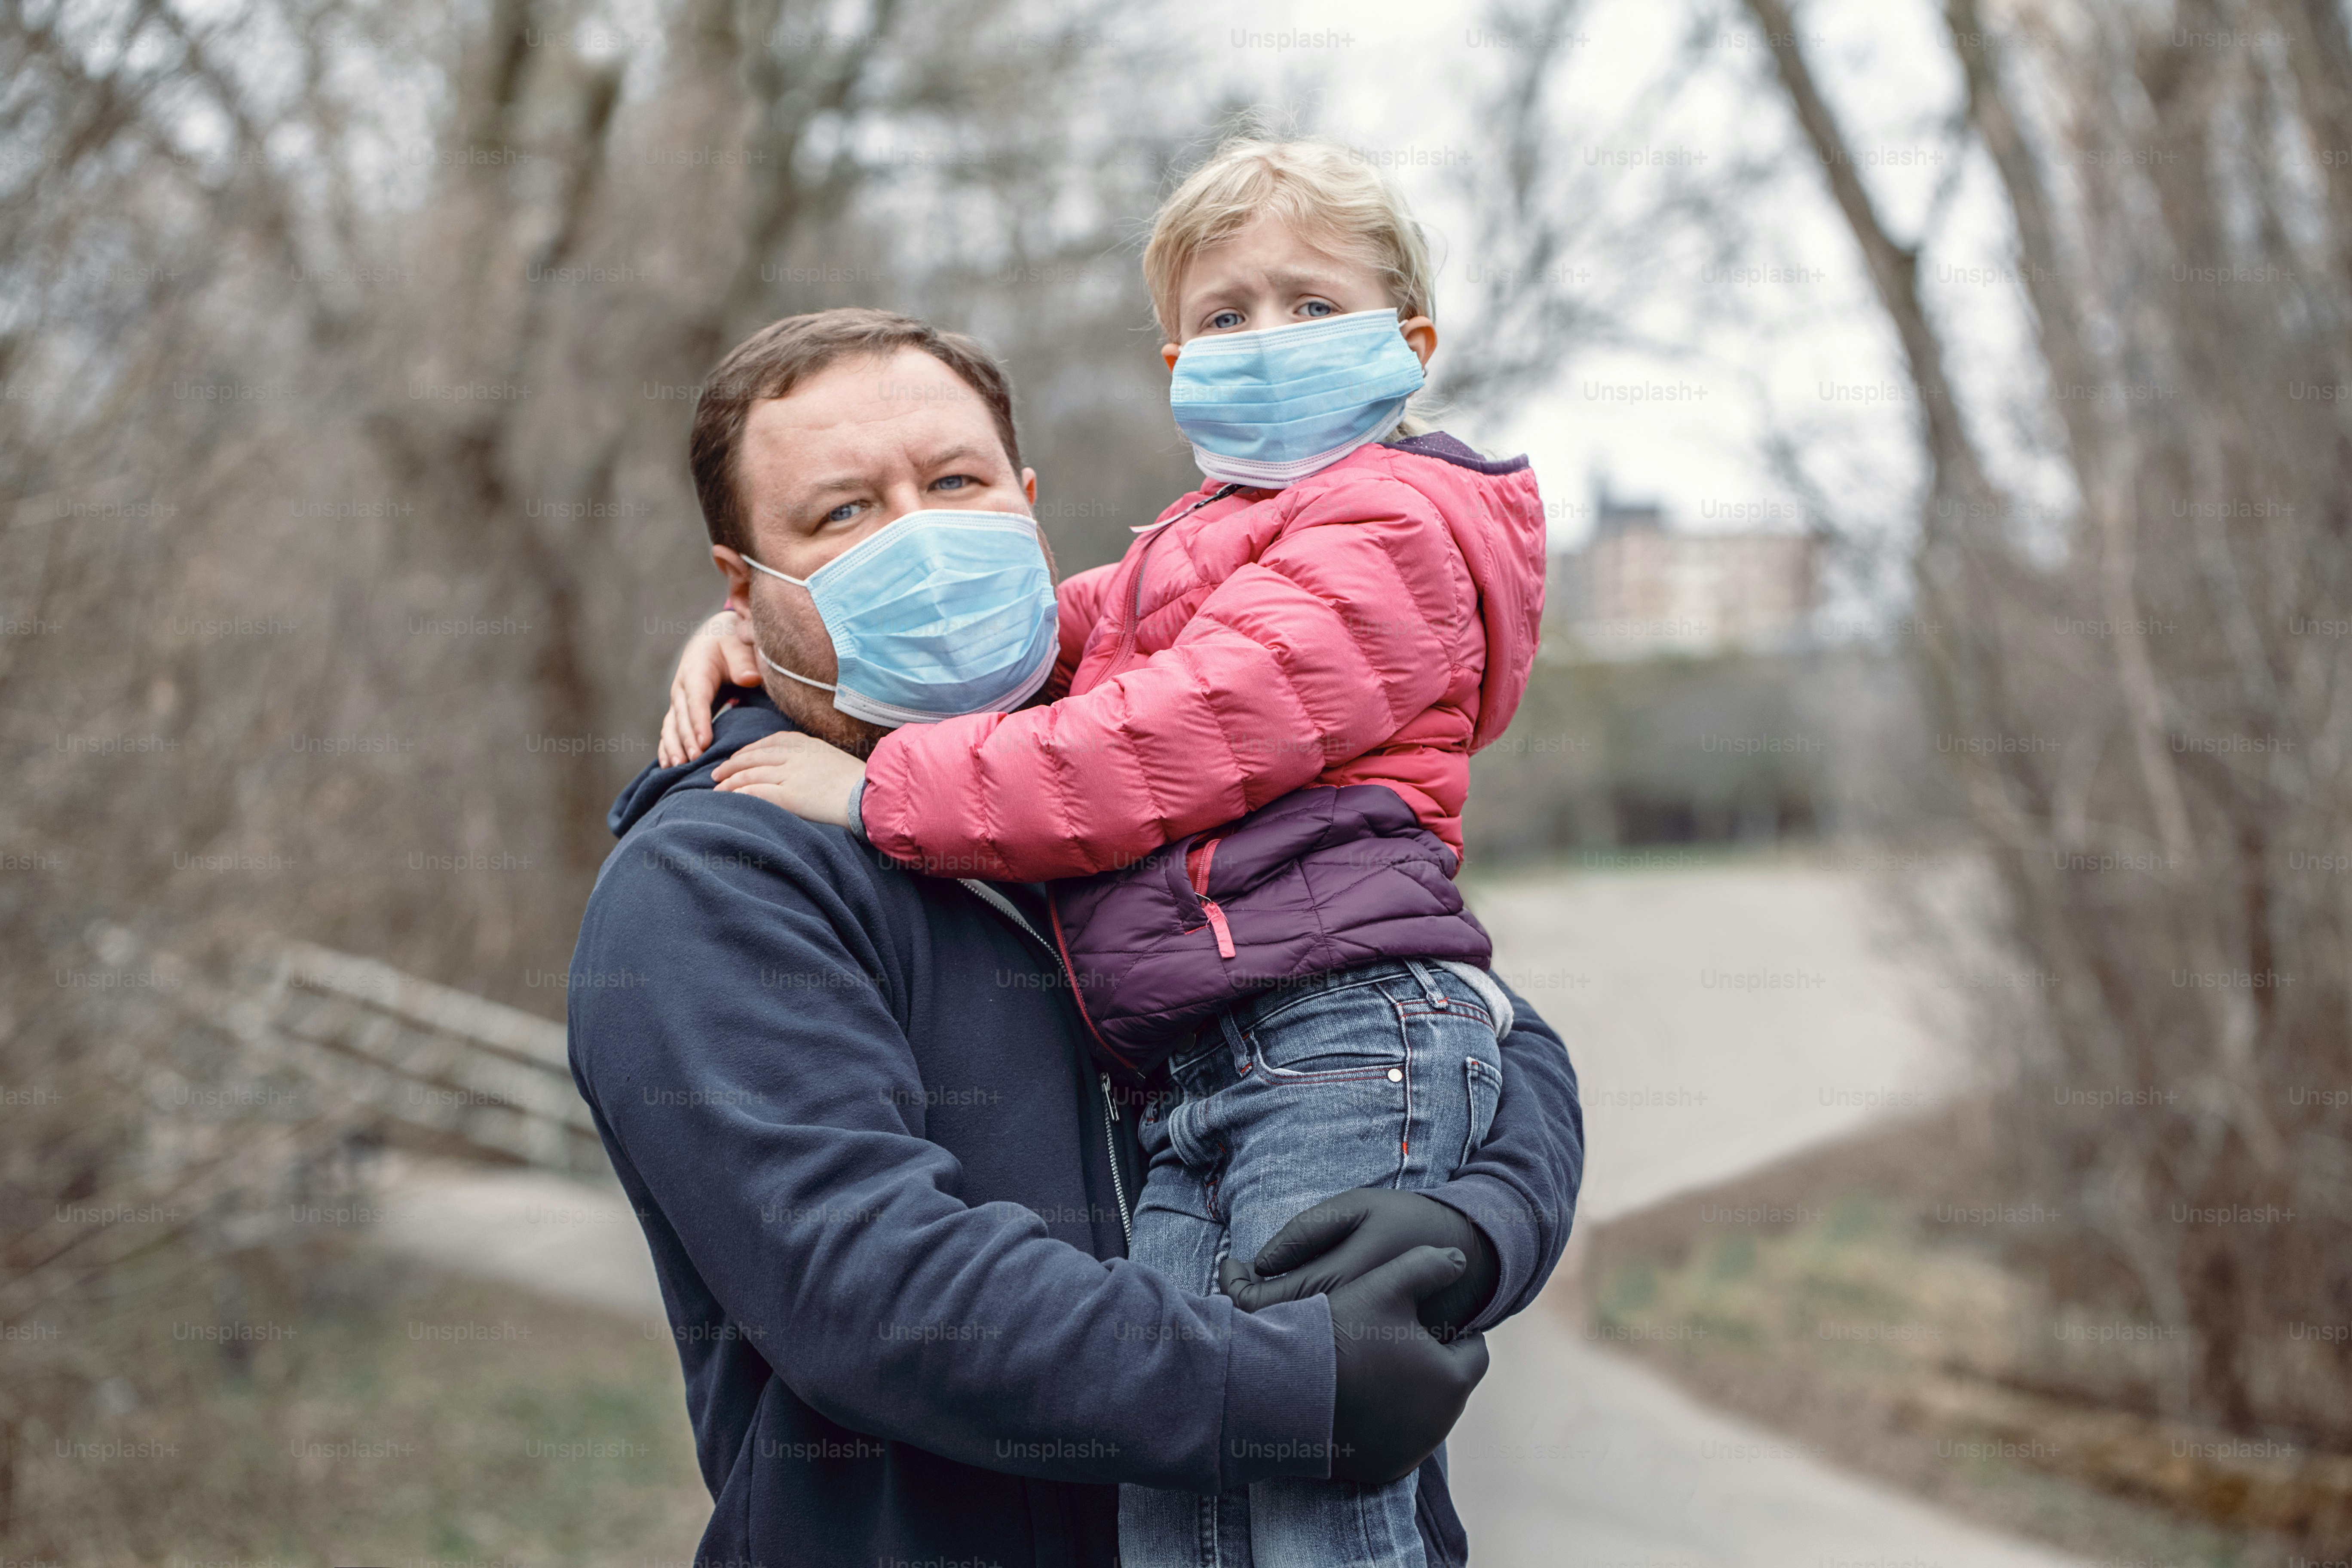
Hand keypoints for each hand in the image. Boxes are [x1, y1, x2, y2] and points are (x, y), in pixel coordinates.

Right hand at [658, 611, 762, 767]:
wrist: (714, 639)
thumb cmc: (730, 644)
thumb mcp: (739, 646)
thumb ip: (744, 663)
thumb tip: (751, 679)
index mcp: (696, 671)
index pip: (697, 700)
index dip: (699, 721)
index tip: (704, 742)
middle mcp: (682, 688)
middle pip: (681, 717)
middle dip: (686, 740)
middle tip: (694, 761)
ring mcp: (678, 701)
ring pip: (670, 727)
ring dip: (672, 747)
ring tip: (677, 768)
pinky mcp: (679, 712)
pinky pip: (669, 732)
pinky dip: (666, 748)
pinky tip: (669, 767)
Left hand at [711, 730, 866, 827]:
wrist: (872, 796)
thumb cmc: (861, 783)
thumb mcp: (836, 761)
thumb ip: (817, 760)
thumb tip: (807, 770)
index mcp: (808, 744)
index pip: (771, 742)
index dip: (750, 749)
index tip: (738, 757)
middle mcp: (796, 756)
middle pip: (755, 756)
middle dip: (733, 764)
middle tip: (717, 774)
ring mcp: (792, 774)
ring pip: (751, 774)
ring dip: (730, 782)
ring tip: (716, 790)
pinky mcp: (790, 796)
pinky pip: (757, 792)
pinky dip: (740, 794)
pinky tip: (730, 799)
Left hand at [1218, 1189, 1498, 1338]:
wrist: (1469, 1258)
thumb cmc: (1404, 1222)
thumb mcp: (1358, 1206)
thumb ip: (1306, 1231)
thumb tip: (1261, 1262)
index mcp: (1342, 1277)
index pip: (1268, 1302)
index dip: (1235, 1289)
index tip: (1229, 1266)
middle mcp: (1349, 1319)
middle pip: (1274, 1332)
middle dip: (1244, 1310)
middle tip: (1237, 1281)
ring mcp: (1362, 1344)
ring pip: (1297, 1348)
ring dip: (1269, 1324)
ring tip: (1261, 1292)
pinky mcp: (1375, 1357)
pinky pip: (1324, 1355)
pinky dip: (1299, 1336)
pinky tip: (1294, 1312)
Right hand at [1324, 1247, 1489, 1484]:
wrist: (1281, 1389)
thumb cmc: (1339, 1334)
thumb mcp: (1384, 1287)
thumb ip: (1426, 1267)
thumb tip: (1458, 1259)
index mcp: (1451, 1380)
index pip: (1474, 1350)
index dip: (1453, 1330)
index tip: (1425, 1320)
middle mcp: (1439, 1424)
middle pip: (1448, 1384)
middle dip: (1431, 1363)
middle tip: (1397, 1341)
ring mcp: (1410, 1452)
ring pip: (1424, 1414)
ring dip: (1409, 1394)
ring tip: (1375, 1366)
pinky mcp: (1382, 1470)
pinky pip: (1396, 1441)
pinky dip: (1385, 1423)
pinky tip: (1359, 1399)